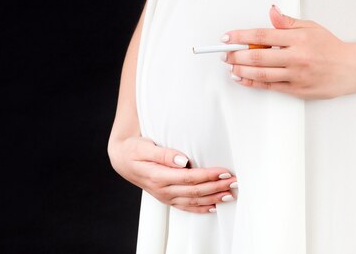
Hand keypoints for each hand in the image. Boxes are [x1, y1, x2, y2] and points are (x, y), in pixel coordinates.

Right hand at [108, 136, 236, 212]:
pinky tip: (215, 206)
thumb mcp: (144, 146)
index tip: (223, 171)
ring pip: (193, 201)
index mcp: (158, 176)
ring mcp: (165, 196)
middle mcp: (162, 189)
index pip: (188, 178)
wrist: (122, 159)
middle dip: (216, 187)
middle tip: (234, 181)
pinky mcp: (167, 198)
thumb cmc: (133, 149)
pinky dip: (202, 208)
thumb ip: (163, 153)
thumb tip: (182, 160)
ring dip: (213, 198)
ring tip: (230, 193)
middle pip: (195, 191)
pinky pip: (186, 207)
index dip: (208, 175)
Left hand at [221, 4, 355, 98]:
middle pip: (258, 56)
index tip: (227, 37)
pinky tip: (241, 77)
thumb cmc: (330, 47)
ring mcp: (297, 75)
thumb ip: (287, 22)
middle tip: (224, 53)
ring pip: (261, 73)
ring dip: (241, 69)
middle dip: (236, 54)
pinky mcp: (297, 90)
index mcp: (299, 39)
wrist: (352, 69)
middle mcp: (297, 57)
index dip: (241, 36)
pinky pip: (269, 86)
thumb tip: (271, 11)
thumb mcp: (311, 27)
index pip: (262, 35)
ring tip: (229, 65)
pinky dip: (252, 82)